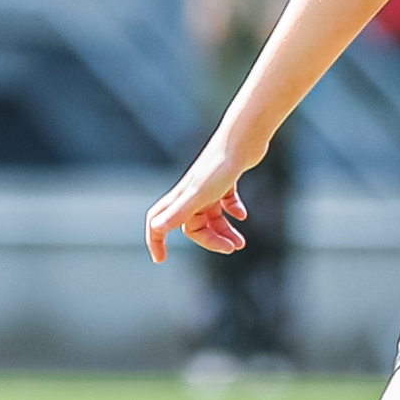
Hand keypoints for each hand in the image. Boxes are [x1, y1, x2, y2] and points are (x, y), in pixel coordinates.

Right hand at [144, 138, 256, 262]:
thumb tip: (156, 228)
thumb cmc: (220, 166)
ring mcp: (209, 186)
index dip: (156, 241)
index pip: (159, 222)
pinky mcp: (226, 178)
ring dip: (224, 231)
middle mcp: (192, 192)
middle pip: (193, 225)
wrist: (243, 139)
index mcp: (181, 197)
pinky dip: (233, 211)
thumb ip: (179, 212)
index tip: (160, 260)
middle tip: (232, 248)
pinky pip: (226, 201)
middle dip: (211, 240)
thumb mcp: (199, 194)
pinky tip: (242, 215)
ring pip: (212, 217)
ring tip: (241, 243)